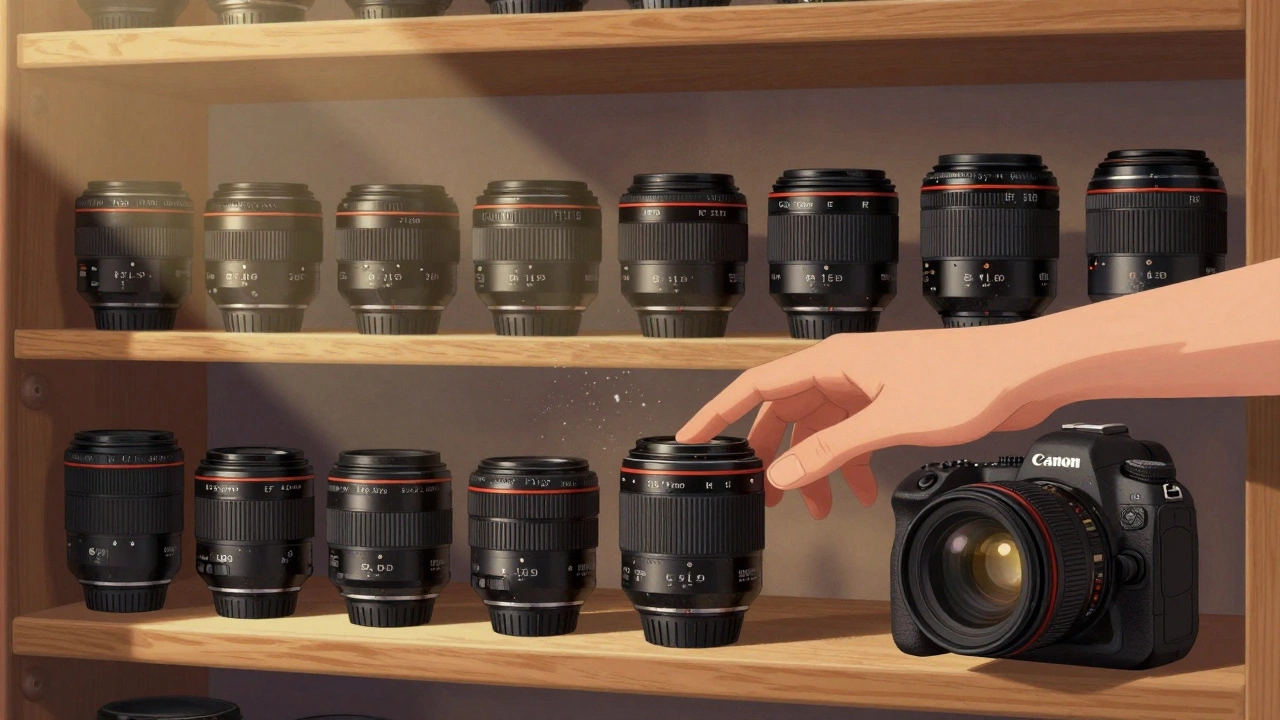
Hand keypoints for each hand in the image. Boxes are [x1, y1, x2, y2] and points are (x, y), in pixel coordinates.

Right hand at [676, 324, 1063, 518]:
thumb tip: (784, 475)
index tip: (690, 437)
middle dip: (774, 456)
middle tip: (761, 494)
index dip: (719, 412)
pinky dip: (849, 463)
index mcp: (834, 361)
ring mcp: (868, 386)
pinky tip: (860, 490)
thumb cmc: (966, 379)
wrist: (1022, 373)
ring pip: (821, 429)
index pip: (757, 385)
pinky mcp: (891, 401)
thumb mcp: (888, 422)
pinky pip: (852, 435)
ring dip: (815, 467)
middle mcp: (845, 370)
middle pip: (787, 413)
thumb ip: (831, 450)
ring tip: (814, 505)